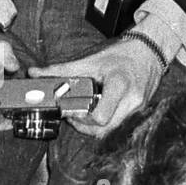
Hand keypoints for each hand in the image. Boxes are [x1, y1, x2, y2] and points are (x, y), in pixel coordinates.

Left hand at [30, 39, 163, 139]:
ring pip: (111, 131)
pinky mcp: (140, 114)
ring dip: (94, 127)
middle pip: (104, 129)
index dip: (81, 118)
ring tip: (81, 114)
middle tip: (71, 115)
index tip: (69, 111)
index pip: (100, 116)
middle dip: (84, 125)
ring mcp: (138, 110)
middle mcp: (132, 101)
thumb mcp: (90, 60)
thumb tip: (34, 73)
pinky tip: (96, 112)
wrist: (150, 53)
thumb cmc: (121, 55)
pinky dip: (105, 124)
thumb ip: (61, 70)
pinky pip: (119, 126)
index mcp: (119, 85)